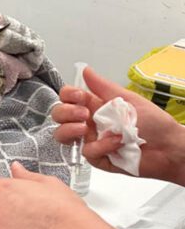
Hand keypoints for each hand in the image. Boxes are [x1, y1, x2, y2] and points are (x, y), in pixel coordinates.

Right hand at [52, 66, 184, 184]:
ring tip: (84, 128)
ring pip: (63, 136)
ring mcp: (92, 140)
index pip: (68, 98)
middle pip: (60, 116)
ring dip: (68, 130)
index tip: (78, 96)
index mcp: (95, 106)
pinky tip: (116, 142)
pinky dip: (101, 146)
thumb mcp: (127, 99)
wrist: (168, 147)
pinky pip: (88, 152)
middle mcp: (90, 123)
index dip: (68, 96)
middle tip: (83, 113)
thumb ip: (103, 86)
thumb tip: (86, 70)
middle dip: (65, 112)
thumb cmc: (153, 123)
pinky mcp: (98, 158)